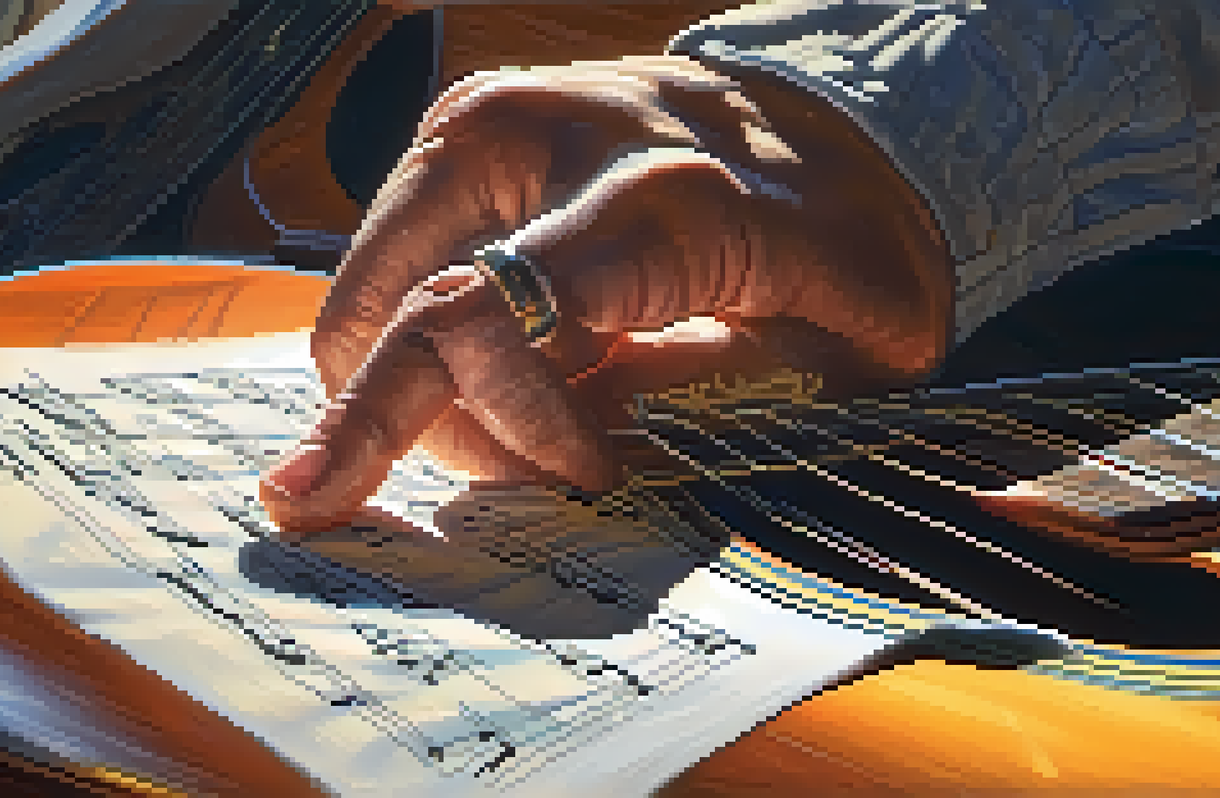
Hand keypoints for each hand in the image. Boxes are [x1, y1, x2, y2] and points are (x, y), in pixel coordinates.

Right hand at [260, 55, 953, 538]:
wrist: (831, 126)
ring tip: (556, 411)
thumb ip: (686, 408)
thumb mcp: (823, 359)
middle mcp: (550, 135)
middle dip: (433, 422)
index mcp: (665, 198)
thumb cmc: (845, 249)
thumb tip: (554, 468)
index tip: (469, 495)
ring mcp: (492, 119)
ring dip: (432, 387)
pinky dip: (436, 339)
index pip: (487, 315)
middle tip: (547, 467)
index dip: (448, 422)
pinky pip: (394, 265)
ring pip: (373, 294)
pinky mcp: (462, 128)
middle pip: (397, 310)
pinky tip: (534, 359)